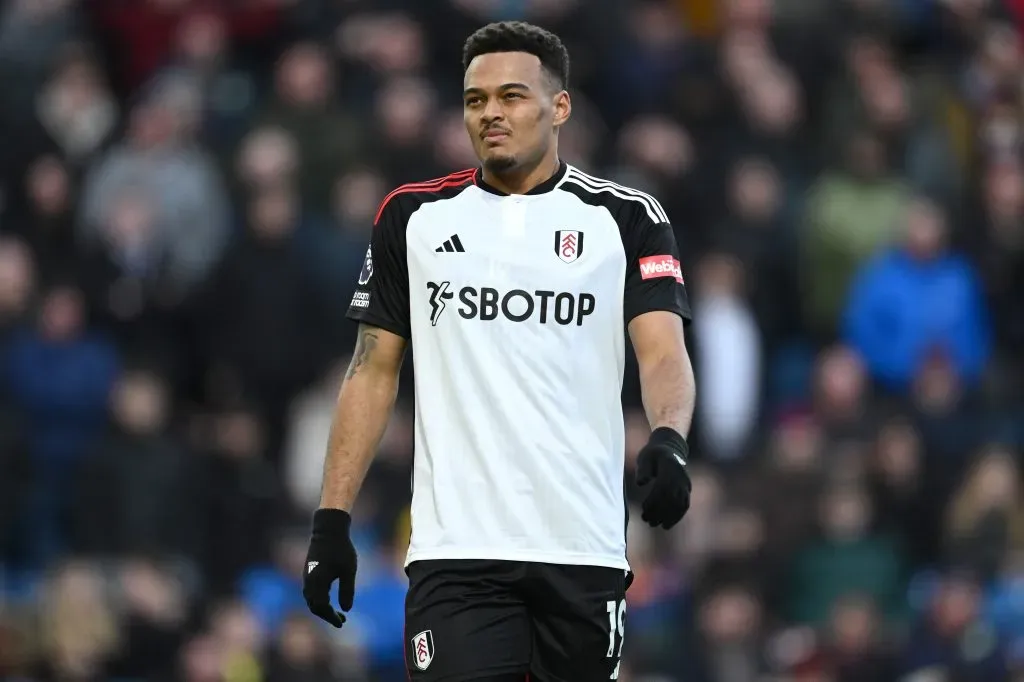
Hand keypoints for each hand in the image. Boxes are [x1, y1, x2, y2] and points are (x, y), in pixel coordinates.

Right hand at [303, 509, 357, 627]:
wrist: (328, 530)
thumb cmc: (341, 549)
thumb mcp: (348, 570)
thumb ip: (347, 590)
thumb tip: (346, 610)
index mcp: (317, 583)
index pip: (322, 607)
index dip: (331, 617)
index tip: (342, 623)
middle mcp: (309, 582)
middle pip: (314, 606)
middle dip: (327, 615)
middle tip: (342, 620)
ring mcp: (307, 577)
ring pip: (311, 599)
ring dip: (322, 608)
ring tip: (338, 613)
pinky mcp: (308, 572)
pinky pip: (311, 592)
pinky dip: (319, 600)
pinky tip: (329, 600)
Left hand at [635, 427, 691, 528]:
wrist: (668, 449)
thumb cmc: (652, 454)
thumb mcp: (644, 457)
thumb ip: (643, 469)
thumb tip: (640, 483)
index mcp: (669, 467)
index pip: (663, 488)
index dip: (654, 501)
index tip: (643, 510)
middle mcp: (680, 476)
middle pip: (672, 498)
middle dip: (660, 512)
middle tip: (647, 521)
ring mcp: (685, 483)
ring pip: (680, 504)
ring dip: (668, 517)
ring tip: (655, 525)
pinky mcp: (687, 489)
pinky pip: (685, 505)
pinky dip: (677, 516)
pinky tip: (667, 524)